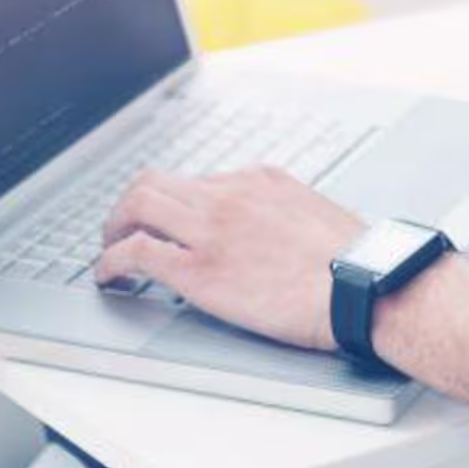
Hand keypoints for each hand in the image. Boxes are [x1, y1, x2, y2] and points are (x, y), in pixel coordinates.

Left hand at [96, 166, 363, 351]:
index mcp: (260, 181)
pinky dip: (111, 261)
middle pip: (155, 181)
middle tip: (121, 228)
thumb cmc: (351, 263)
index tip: (171, 223)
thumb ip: (283, 214)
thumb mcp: (316, 216)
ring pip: (137, 204)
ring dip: (113, 226)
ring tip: (108, 248)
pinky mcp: (197, 269)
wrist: (360, 286)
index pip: (199, 181)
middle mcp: (229, 195)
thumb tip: (273, 233)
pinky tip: (107, 276)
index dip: (177, 204)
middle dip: (130, 205)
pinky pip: (136, 252)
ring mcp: (210, 229)